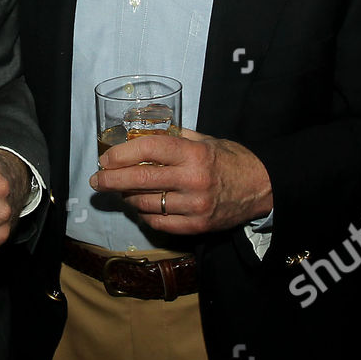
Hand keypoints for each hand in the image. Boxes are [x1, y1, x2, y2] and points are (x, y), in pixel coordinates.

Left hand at [90, 128, 271, 235]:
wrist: (262, 187)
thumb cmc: (232, 160)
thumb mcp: (206, 139)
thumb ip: (175, 137)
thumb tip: (142, 133)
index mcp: (194, 154)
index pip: (149, 150)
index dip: (121, 154)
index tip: (105, 159)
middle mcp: (193, 180)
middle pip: (140, 179)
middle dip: (112, 180)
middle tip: (97, 181)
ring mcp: (195, 206)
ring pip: (146, 204)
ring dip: (127, 198)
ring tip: (121, 192)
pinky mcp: (197, 226)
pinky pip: (159, 223)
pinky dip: (145, 214)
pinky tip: (141, 207)